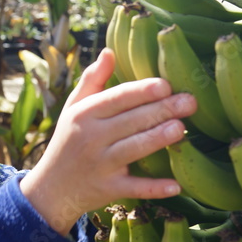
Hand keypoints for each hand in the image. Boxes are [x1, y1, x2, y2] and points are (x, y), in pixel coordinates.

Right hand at [20, 48, 196, 234]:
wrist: (51, 188)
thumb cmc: (68, 140)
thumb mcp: (73, 108)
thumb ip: (92, 80)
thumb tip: (110, 51)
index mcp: (85, 114)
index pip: (117, 98)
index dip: (141, 91)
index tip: (166, 84)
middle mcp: (91, 138)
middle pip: (130, 121)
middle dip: (161, 110)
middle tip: (190, 102)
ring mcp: (100, 165)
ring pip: (133, 150)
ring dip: (157, 139)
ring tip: (181, 129)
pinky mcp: (108, 189)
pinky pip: (134, 188)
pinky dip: (154, 188)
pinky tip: (176, 185)